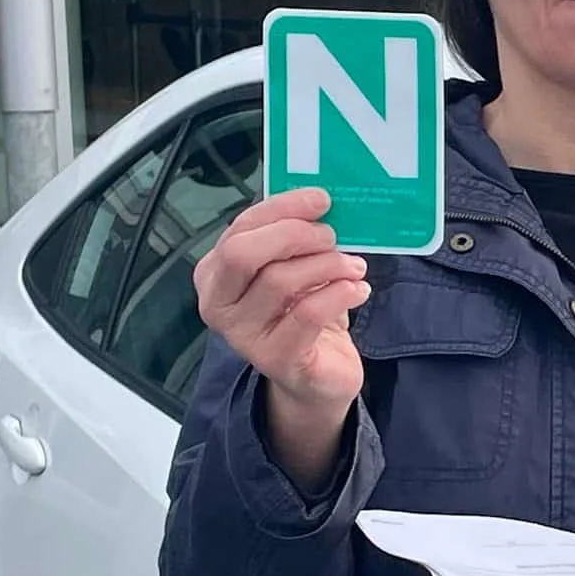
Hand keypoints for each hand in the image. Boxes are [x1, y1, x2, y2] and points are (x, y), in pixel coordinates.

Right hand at [195, 189, 368, 479]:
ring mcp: (243, 335)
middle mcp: (218, 304)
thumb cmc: (303, 313)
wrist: (317, 377)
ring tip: (354, 266)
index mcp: (216, 273)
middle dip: (294, 235)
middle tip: (332, 237)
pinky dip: (339, 293)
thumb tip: (320, 201)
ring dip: (327, 265)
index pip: (241, 228)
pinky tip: (358, 289)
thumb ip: (294, 237)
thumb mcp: (294, 269)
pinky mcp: (276, 359)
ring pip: (280, 281)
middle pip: (244, 252)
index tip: (321, 199)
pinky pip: (307, 313)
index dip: (282, 208)